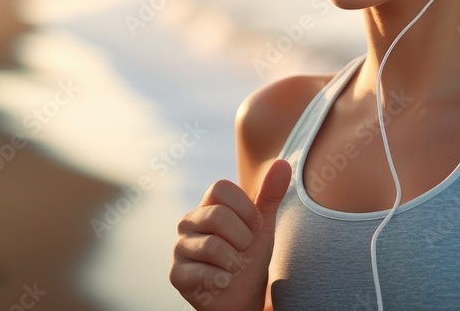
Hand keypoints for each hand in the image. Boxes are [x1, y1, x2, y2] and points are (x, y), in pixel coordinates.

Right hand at [169, 159, 291, 309]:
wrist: (244, 295)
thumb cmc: (250, 255)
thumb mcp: (263, 224)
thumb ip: (271, 194)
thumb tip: (283, 163)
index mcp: (208, 205)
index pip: (220, 188)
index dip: (245, 208)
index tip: (256, 226)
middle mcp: (188, 222)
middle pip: (218, 215)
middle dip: (243, 237)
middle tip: (244, 250)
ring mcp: (180, 248)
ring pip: (212, 245)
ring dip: (234, 261)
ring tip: (234, 267)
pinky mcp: (176, 275)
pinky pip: (202, 272)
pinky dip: (222, 280)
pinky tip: (222, 282)